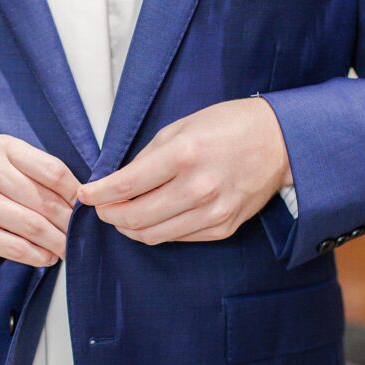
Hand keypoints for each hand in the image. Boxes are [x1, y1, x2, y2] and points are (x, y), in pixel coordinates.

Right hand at [0, 135, 78, 266]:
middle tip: (82, 236)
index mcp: (1, 147)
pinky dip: (36, 255)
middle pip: (45, 201)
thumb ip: (33, 172)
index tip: (86, 208)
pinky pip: (13, 247)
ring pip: (32, 226)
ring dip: (57, 243)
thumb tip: (80, 197)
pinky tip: (45, 257)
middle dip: (69, 224)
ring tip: (67, 250)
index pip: (52, 171)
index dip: (76, 193)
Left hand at [77, 98, 292, 244]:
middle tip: (101, 208)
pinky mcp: (223, 227)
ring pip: (153, 235)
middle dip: (109, 215)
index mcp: (183, 155)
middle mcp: (197, 188)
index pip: (125, 185)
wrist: (280, 142)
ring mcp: (212, 212)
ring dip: (129, 228)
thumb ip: (147, 157)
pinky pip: (178, 238)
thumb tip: (116, 182)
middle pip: (135, 218)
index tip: (85, 195)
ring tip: (122, 215)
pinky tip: (153, 218)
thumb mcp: (181, 127)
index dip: (97, 194)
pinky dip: (158, 231)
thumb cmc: (228, 127)